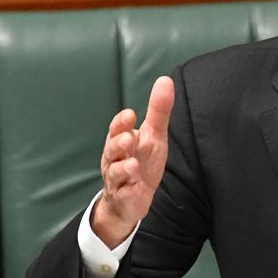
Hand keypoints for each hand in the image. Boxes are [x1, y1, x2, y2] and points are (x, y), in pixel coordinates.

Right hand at [93, 76, 174, 248]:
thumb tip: (165, 80)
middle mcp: (115, 159)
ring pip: (116, 173)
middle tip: (129, 138)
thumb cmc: (142, 159)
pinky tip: (136, 188)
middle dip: (118, 144)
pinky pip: (124, 195)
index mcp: (121, 141)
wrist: (132, 197)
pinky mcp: (124, 198)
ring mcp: (118, 179)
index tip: (130, 114)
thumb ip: (158, 110)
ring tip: (133, 165)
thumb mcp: (153, 135)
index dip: (120, 123)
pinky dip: (130, 191)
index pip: (116, 129)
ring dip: (124, 168)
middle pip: (112, 150)